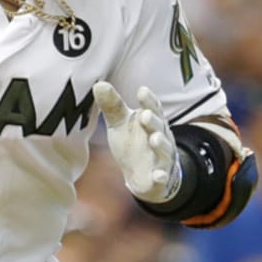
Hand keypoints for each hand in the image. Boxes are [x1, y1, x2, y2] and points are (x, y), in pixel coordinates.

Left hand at [92, 81, 181, 203]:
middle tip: (144, 115)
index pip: (152, 108)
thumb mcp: (120, 124)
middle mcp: (160, 137)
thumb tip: (98, 84)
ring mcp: (162, 158)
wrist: (145, 175)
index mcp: (151, 121)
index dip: (148, 100)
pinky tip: (159, 176)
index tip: (142, 91)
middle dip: (153, 121)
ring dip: (160, 144)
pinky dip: (161, 177)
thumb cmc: (134, 142)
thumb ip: (112, 106)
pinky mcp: (159, 178)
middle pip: (158, 127)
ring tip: (154, 138)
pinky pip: (162, 177)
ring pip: (163, 150)